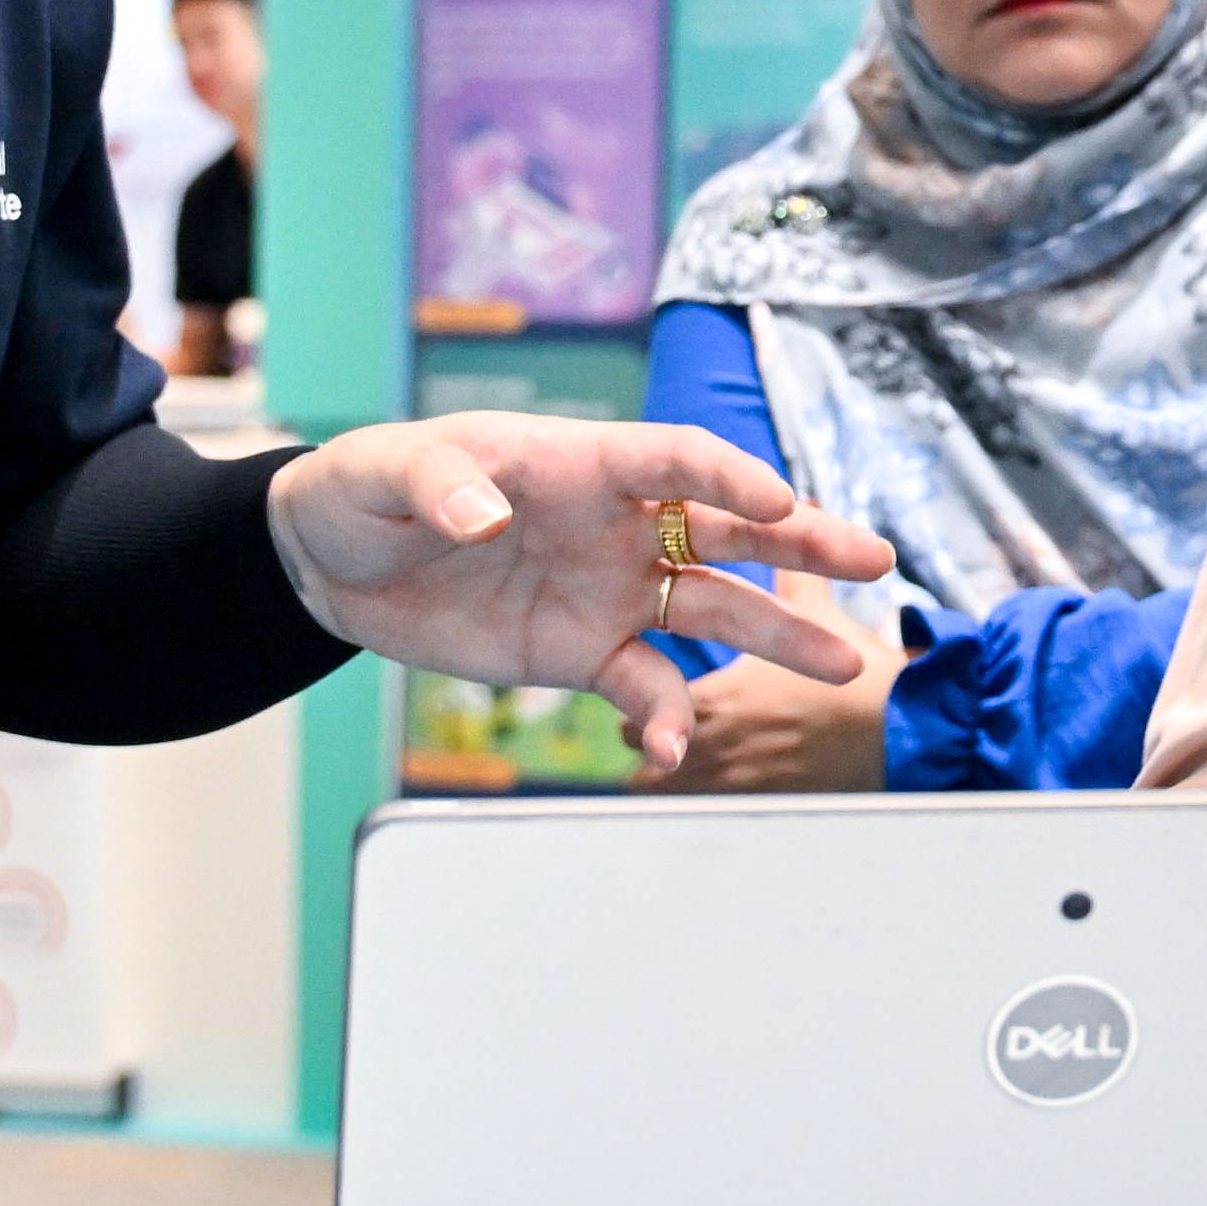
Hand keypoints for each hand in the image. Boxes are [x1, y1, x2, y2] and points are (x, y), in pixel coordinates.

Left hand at [268, 415, 890, 773]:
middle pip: (727, 529)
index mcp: (582, 463)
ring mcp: (610, 590)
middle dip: (802, 544)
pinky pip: (644, 685)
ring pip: (713, 609)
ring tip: (840, 663)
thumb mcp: (388, 472)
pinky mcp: (584, 652)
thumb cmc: (367, 489)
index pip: (675, 459)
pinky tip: (675, 746)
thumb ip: (440, 486)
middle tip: (874, 561)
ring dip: (775, 636)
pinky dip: (666, 716)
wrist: (332, 563)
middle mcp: (616, 524)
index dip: (729, 476)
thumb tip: (484, 517)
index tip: (778, 501)